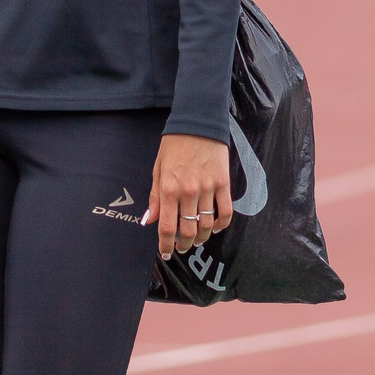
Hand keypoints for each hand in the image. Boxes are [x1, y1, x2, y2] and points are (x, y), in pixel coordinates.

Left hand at [144, 133, 229, 258]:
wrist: (197, 122)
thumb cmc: (174, 144)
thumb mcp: (158, 168)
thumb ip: (155, 196)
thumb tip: (149, 220)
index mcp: (169, 189)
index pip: (167, 227)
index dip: (165, 244)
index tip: (165, 252)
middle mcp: (188, 192)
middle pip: (188, 230)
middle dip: (184, 245)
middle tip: (182, 248)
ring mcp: (207, 188)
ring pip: (207, 225)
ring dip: (202, 238)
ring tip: (198, 239)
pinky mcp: (223, 183)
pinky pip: (225, 212)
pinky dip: (221, 225)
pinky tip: (215, 227)